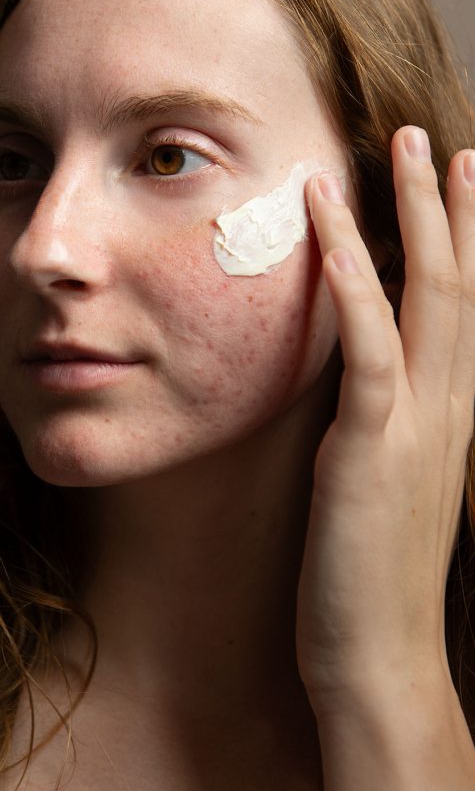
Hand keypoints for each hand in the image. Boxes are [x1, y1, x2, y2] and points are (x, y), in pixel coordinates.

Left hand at [295, 126, 474, 711]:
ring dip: (416, 212)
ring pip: (429, 293)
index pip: (462, 309)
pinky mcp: (375, 441)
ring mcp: (420, 420)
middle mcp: (451, 406)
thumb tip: (358, 380)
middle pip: (460, 283)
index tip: (456, 182)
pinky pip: (368, 340)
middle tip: (435, 138)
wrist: (380, 656)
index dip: (462, 240)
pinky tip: (332, 227)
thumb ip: (382, 424)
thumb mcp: (387, 482)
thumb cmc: (372, 572)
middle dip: (448, 204)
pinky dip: (353, 276)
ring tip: (404, 146)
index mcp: (452, 414)